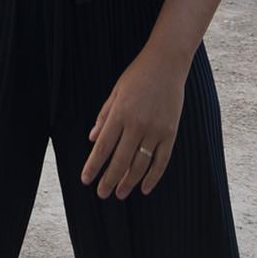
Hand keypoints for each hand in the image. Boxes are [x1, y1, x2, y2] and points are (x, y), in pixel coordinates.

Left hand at [80, 45, 186, 198]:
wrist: (167, 64)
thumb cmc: (137, 76)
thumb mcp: (115, 92)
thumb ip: (104, 116)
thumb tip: (93, 139)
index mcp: (120, 114)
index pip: (103, 147)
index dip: (94, 165)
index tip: (86, 179)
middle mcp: (137, 124)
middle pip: (121, 160)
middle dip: (109, 179)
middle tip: (101, 194)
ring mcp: (156, 130)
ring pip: (140, 164)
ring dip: (129, 182)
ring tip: (119, 193)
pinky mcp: (171, 132)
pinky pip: (162, 160)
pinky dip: (153, 176)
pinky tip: (144, 188)